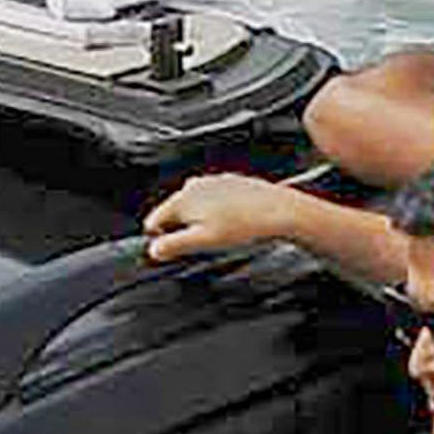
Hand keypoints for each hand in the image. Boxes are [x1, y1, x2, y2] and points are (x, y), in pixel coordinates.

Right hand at [144, 174, 317, 263]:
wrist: (279, 211)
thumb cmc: (245, 225)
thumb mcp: (203, 242)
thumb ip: (173, 246)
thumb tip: (154, 250)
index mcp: (183, 198)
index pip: (154, 221)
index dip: (159, 239)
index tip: (170, 250)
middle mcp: (195, 185)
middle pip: (174, 213)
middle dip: (181, 230)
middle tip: (202, 244)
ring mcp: (213, 182)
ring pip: (195, 206)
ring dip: (201, 222)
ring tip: (221, 235)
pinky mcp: (230, 184)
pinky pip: (214, 201)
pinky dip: (218, 213)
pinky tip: (233, 224)